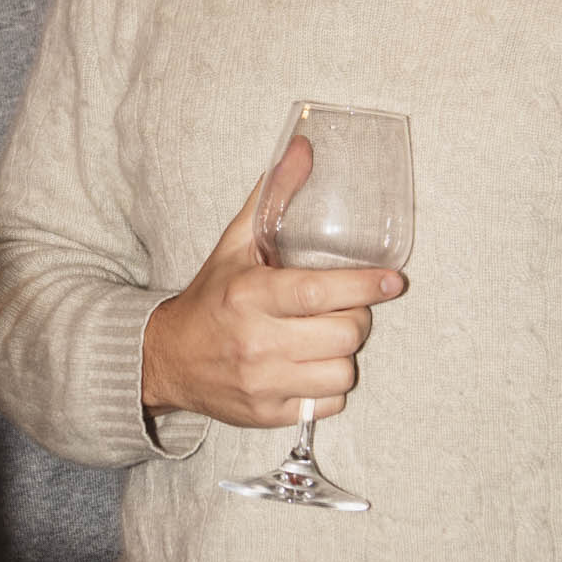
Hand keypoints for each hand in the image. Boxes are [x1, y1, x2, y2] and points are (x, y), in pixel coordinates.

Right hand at [142, 140, 404, 426]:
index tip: (394, 280)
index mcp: (250, 295)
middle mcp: (256, 342)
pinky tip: (312, 367)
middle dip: (357, 318)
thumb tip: (302, 146)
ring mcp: (263, 383)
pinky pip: (330, 404)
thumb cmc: (213, 295)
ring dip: (344, 354)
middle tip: (346, 308)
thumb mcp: (236, 242)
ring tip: (326, 338)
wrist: (167, 358)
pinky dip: (329, 387)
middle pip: (344, 334)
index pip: (320, 293)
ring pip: (342, 372)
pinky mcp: (268, 414)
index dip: (365, 286)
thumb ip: (273, 194)